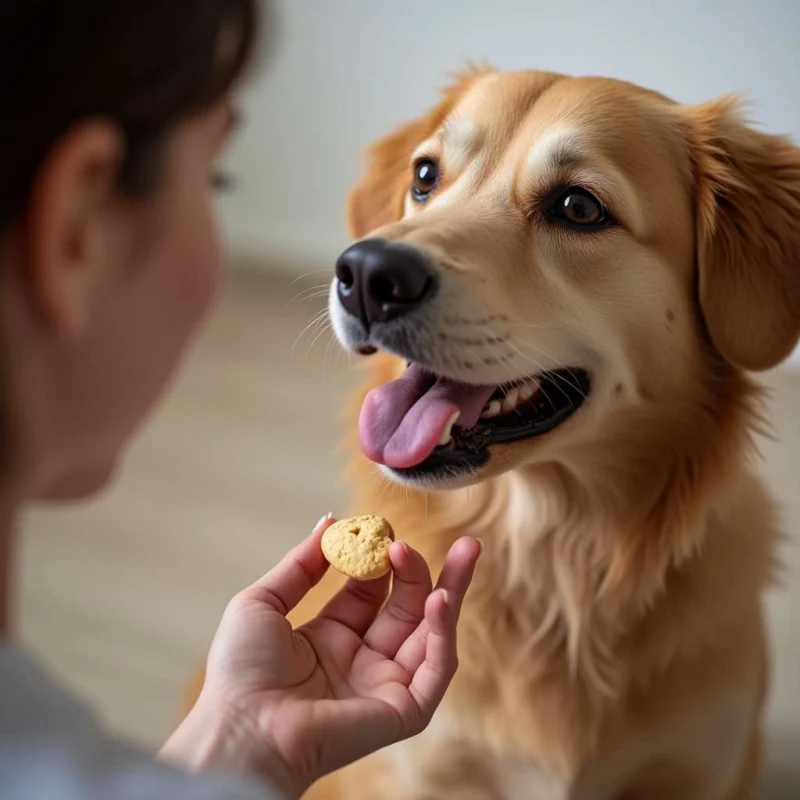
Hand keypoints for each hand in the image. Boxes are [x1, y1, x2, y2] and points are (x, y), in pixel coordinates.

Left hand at [162, 516, 481, 797]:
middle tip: (458, 540)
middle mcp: (362, 660)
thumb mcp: (263, 602)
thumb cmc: (240, 672)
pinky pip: (436, 671)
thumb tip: (329, 521)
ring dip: (450, 591)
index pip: (371, 589)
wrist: (240, 730)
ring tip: (463, 553)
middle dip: (430, 570)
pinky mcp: (402, 711)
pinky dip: (444, 634)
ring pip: (432, 633)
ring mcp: (385, 685)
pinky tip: (439, 599)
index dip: (383, 558)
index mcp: (330, 637)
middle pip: (410, 607)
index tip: (387, 528)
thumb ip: (302, 563)